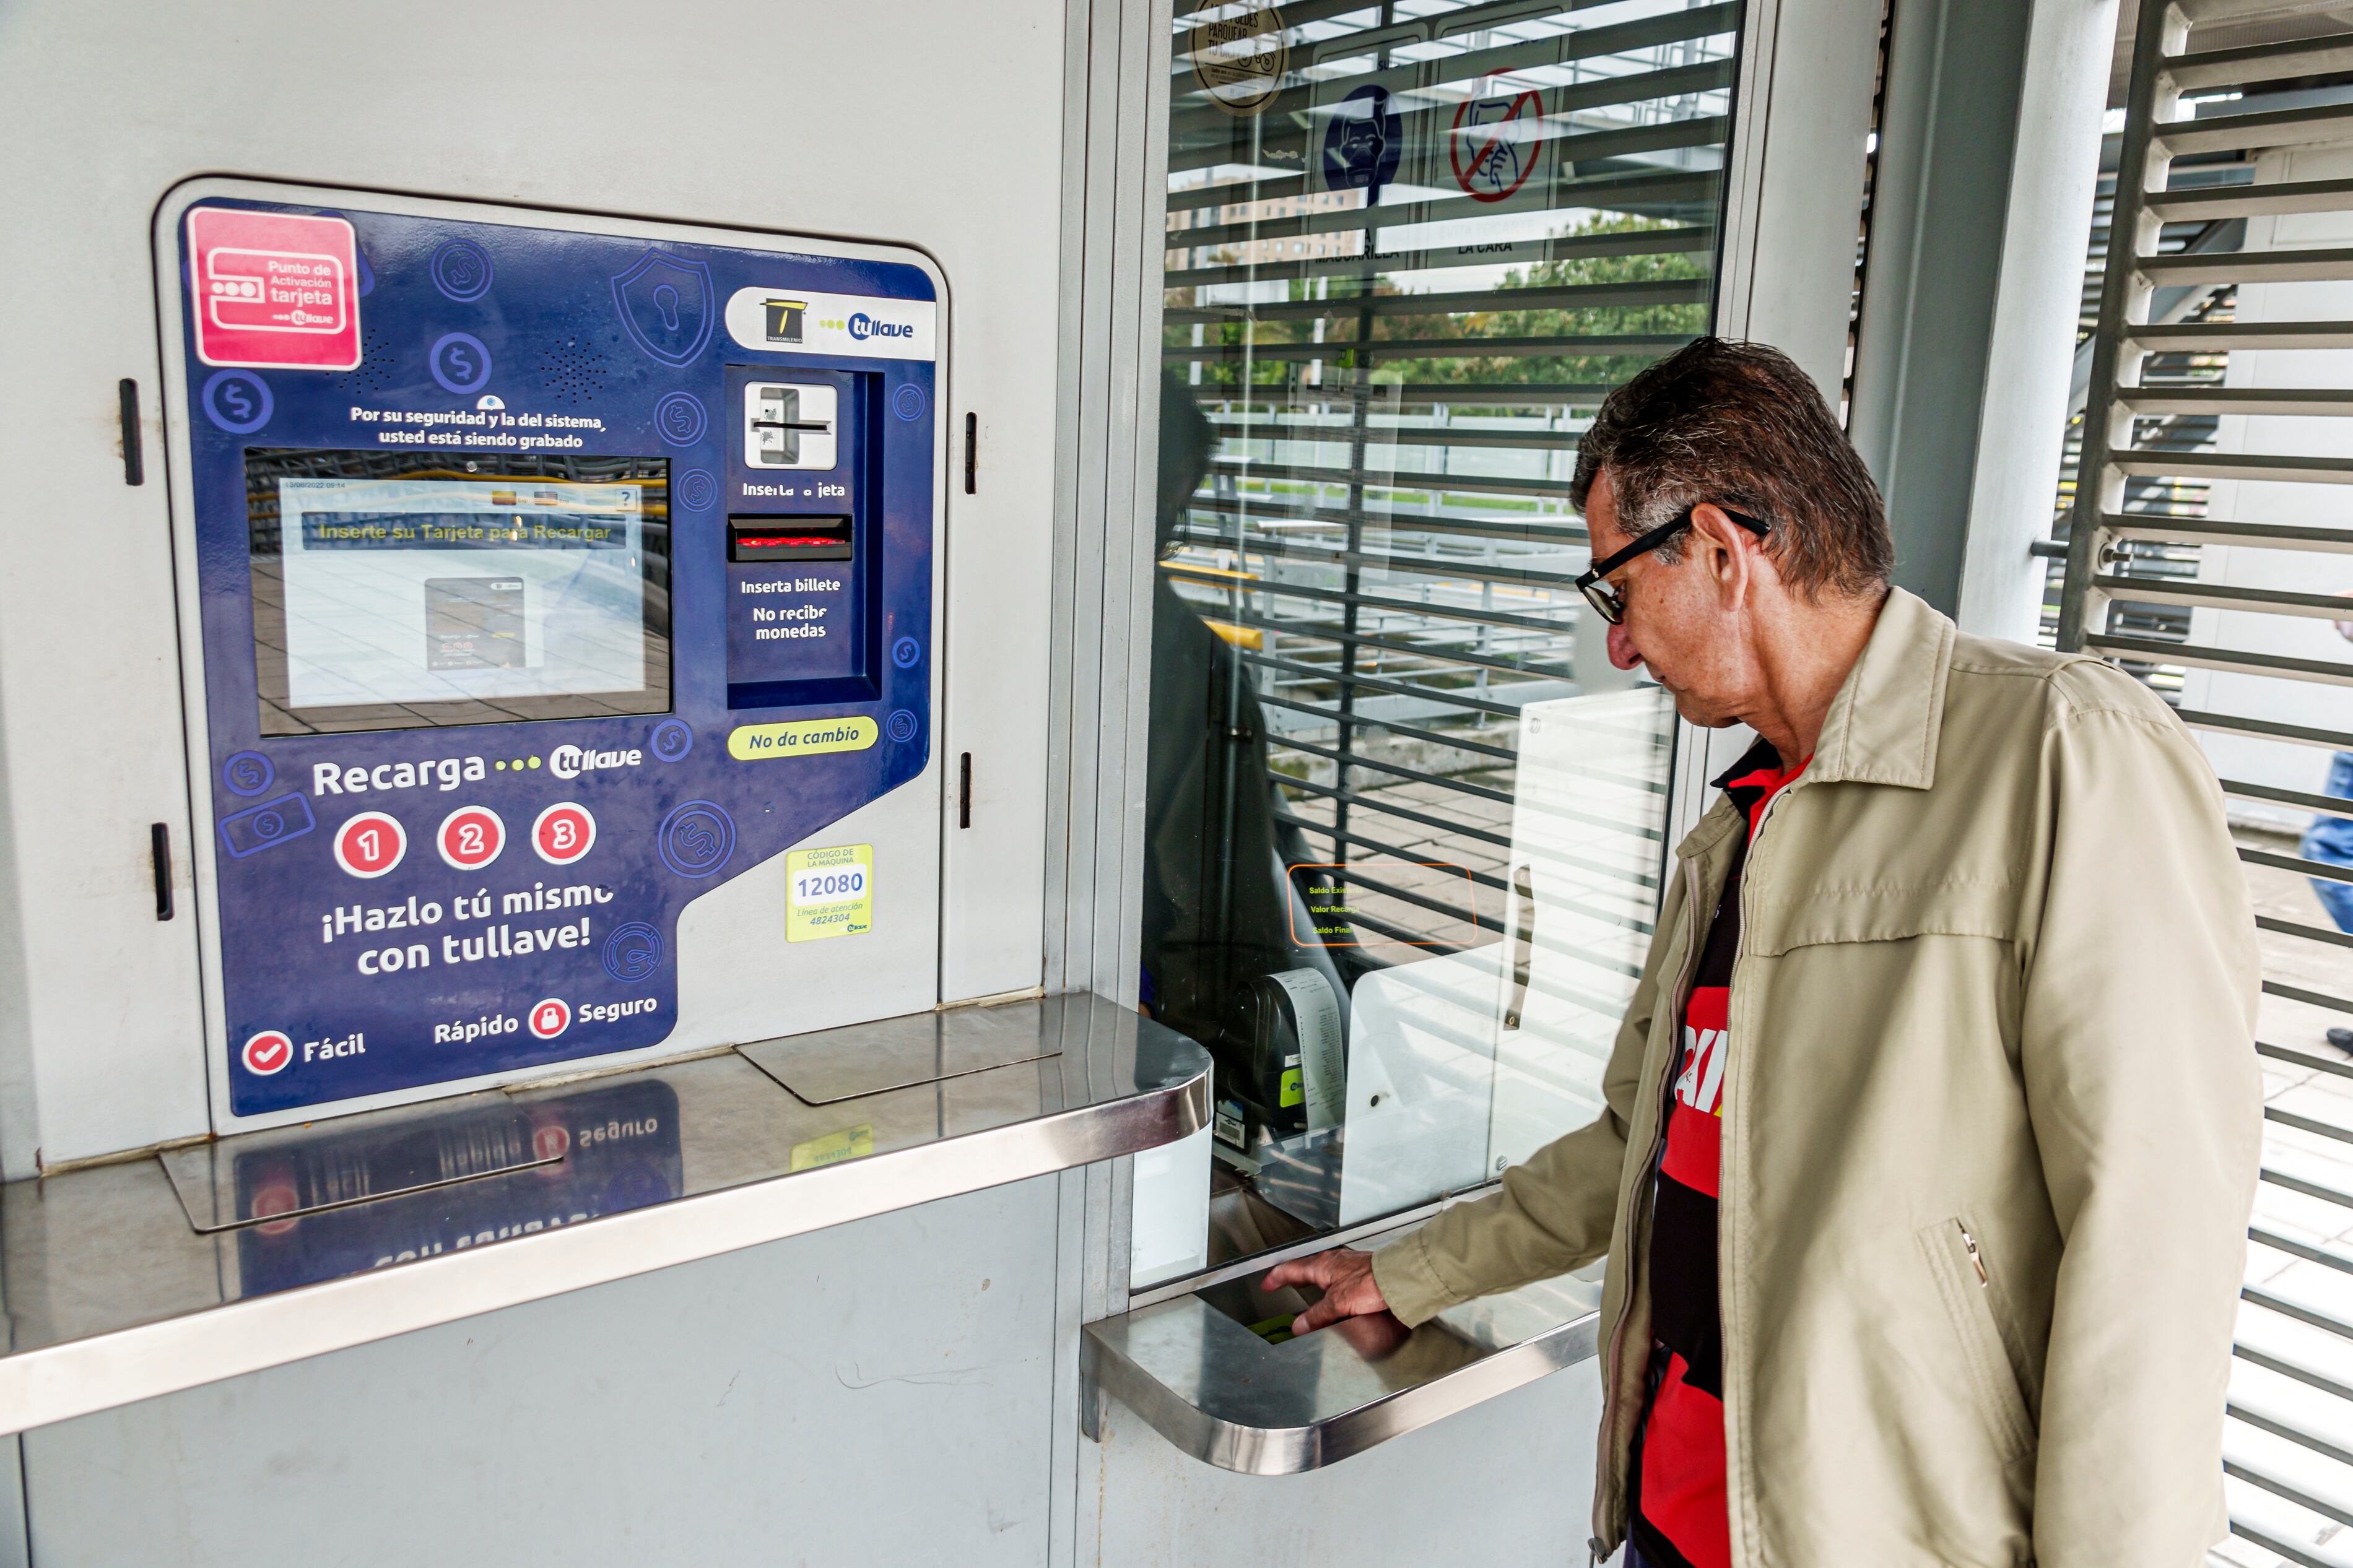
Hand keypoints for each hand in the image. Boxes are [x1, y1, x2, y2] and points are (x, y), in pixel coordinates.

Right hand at [1262, 1247, 1388, 1333]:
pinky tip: (1336, 1293)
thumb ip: (1317, 1316)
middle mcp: (1335, 1262)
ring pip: (1323, 1271)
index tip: (1267, 1284)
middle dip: (1294, 1276)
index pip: (1291, 1269)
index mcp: (1323, 1264)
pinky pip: (1337, 1276)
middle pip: (1307, 1267)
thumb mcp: (1338, 1303)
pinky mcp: (1361, 1272)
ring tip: (1308, 1288)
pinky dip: (1329, 1284)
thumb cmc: (1371, 1282)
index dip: (1277, 1277)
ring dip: (1312, 1279)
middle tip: (1284, 1283)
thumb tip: (1298, 1326)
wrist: (1399, 1278)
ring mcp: (1349, 1265)